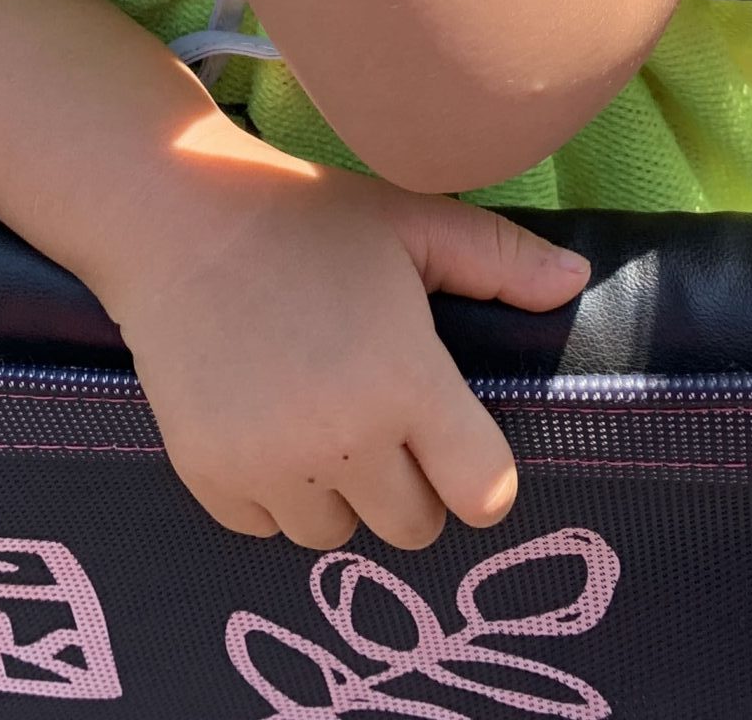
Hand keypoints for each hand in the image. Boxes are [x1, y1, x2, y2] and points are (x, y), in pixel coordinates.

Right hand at [96, 150, 588, 549]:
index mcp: (404, 380)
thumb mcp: (410, 222)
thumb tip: (577, 283)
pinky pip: (263, 528)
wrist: (173, 217)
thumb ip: (500, 259)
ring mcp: (269, 464)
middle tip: (379, 416)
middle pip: (412, 527)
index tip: (454, 437)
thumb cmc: (304, 215)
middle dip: (409, 483)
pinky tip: (263, 424)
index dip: (477, 472)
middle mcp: (341, 438)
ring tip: (316, 416)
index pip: (482, 494)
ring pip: (334, 535)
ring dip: (337, 492)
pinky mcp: (208, 476)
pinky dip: (269, 494)